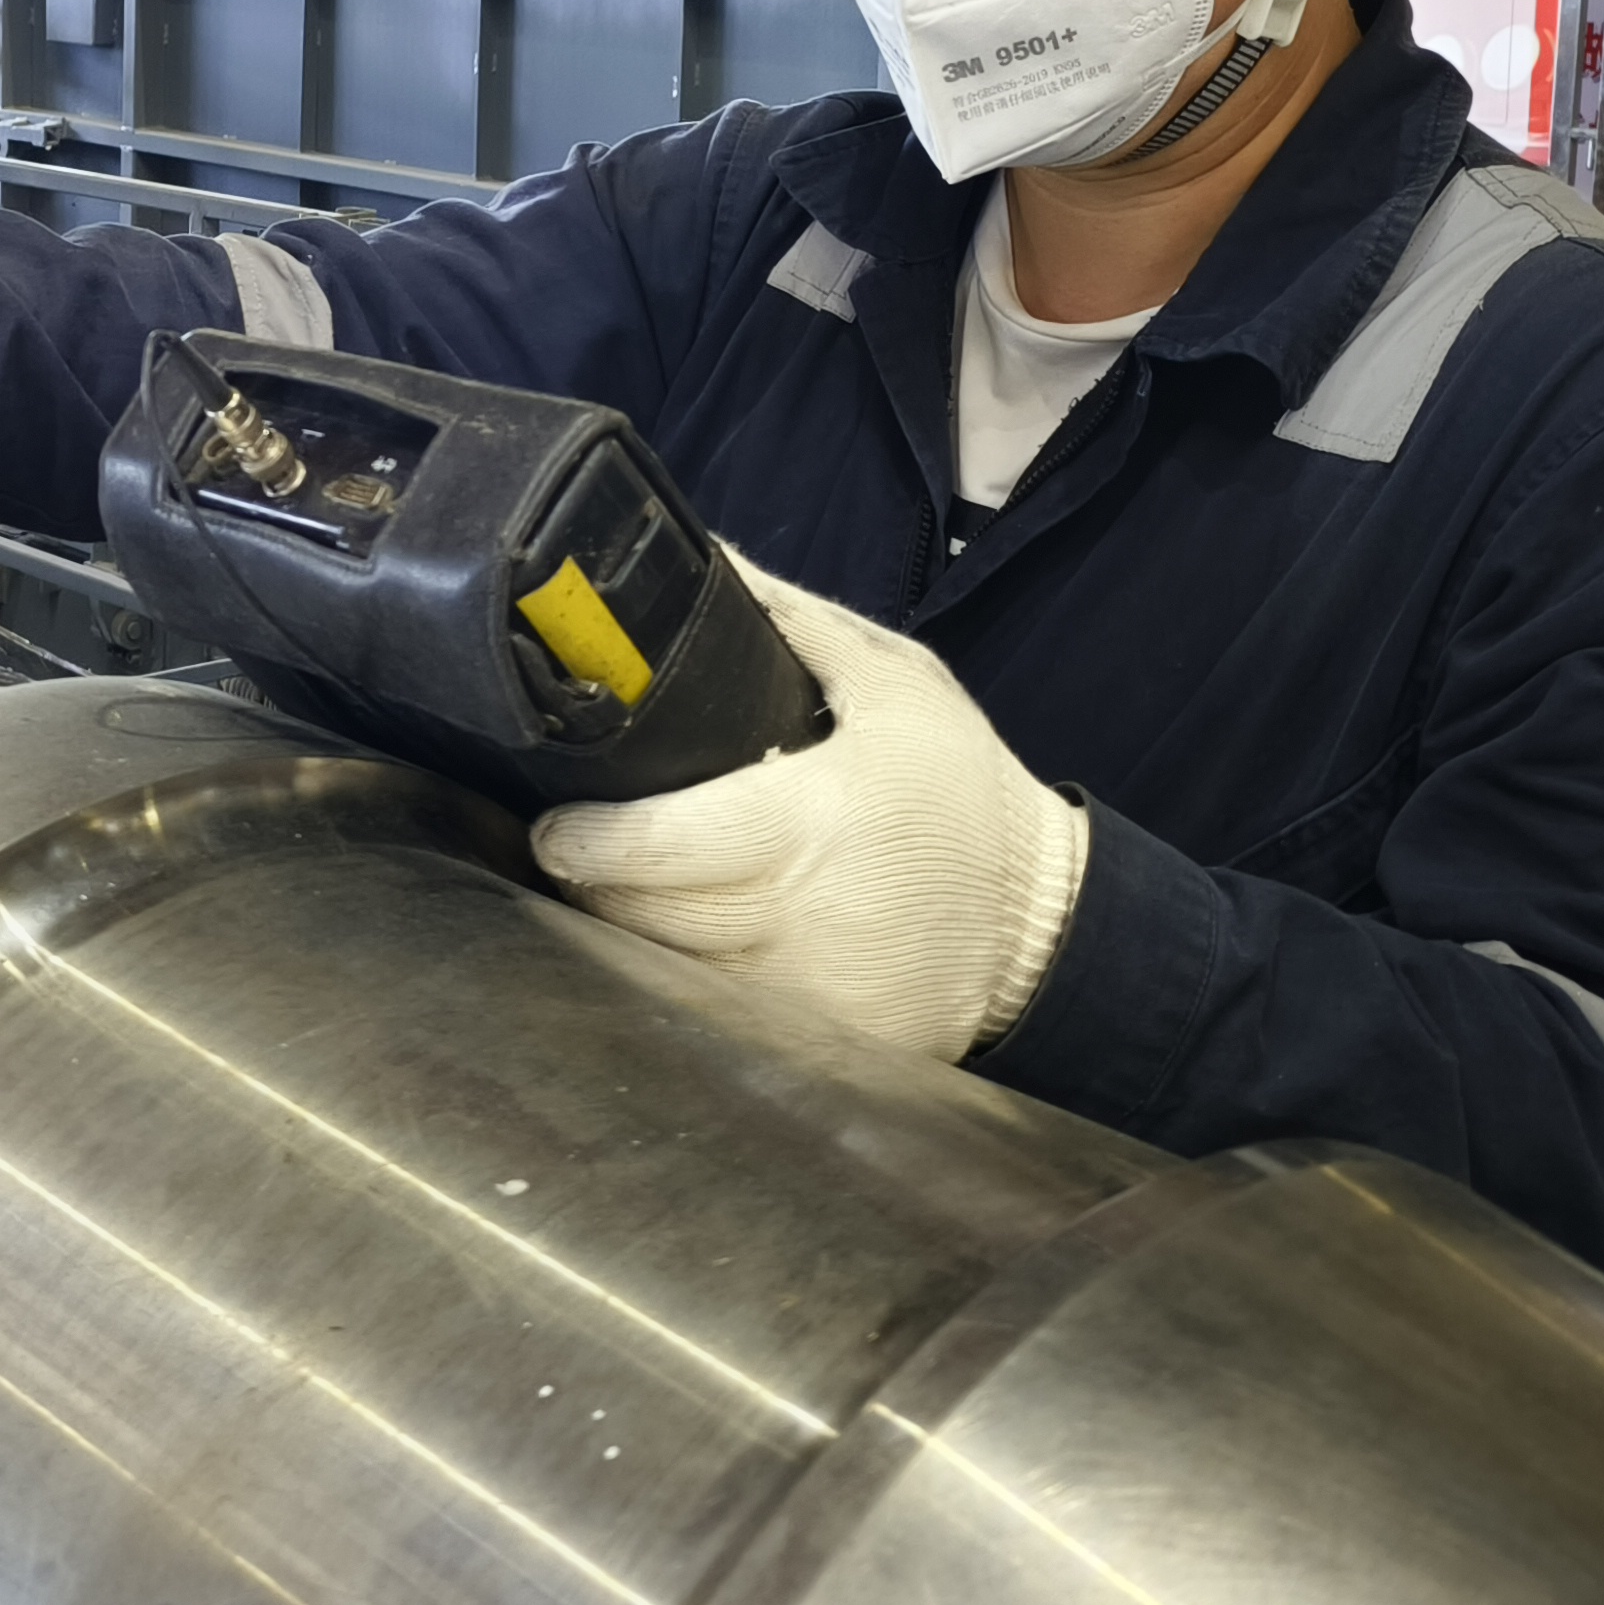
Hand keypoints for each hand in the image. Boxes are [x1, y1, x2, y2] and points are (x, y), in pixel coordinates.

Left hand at [527, 551, 1089, 1061]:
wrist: (1048, 920)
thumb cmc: (962, 790)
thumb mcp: (896, 684)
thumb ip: (793, 622)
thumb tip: (708, 558)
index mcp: (807, 823)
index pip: (655, 848)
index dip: (585, 841)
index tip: (556, 825)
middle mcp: (797, 919)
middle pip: (639, 916)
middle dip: (594, 884)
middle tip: (579, 852)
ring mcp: (806, 997)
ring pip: (667, 973)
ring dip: (634, 936)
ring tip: (627, 894)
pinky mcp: (821, 1046)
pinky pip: (721, 1020)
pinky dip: (692, 986)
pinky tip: (694, 948)